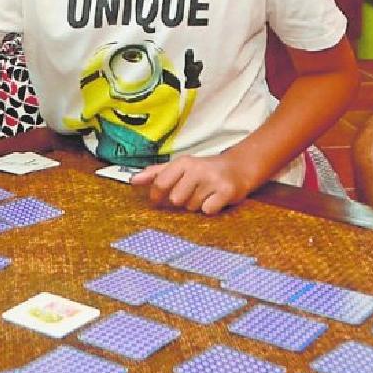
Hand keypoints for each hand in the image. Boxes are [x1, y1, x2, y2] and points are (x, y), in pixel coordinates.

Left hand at [131, 152, 254, 214]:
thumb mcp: (180, 167)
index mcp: (183, 162)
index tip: (159, 200)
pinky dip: (210, 208)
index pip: (160, 183)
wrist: (238, 168)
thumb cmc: (204, 170)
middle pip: (175, 199)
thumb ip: (156, 173)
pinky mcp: (226, 191)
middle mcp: (197, 169)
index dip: (157, 196)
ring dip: (197, 204)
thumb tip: (133, 180)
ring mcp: (212, 179)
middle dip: (182, 201)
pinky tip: (215, 199)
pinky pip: (207, 210)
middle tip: (192, 193)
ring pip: (192, 207)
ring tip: (205, 193)